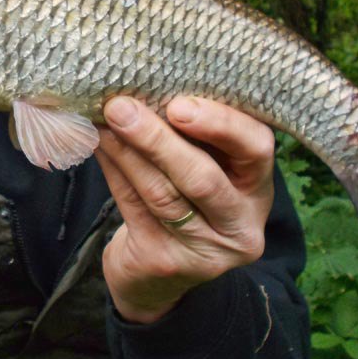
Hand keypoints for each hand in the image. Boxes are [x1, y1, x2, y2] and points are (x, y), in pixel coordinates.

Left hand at [96, 96, 275, 323]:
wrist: (158, 275)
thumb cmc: (185, 200)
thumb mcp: (205, 167)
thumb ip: (192, 134)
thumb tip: (145, 84)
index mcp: (258, 189)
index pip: (257, 150)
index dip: (221, 124)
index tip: (179, 105)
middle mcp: (240, 225)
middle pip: (202, 178)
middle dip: (157, 139)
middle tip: (120, 107)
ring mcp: (204, 250)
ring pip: (161, 193)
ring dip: (127, 151)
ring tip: (103, 121)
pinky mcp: (164, 261)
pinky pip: (134, 206)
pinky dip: (114, 170)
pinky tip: (98, 145)